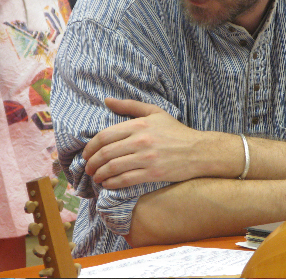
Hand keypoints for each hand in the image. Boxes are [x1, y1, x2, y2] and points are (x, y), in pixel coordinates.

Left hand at [83, 98, 206, 188]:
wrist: (198, 150)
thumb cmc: (176, 131)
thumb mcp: (155, 112)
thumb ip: (130, 106)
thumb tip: (107, 101)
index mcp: (139, 125)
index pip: (105, 136)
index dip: (90, 147)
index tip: (86, 154)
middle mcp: (140, 141)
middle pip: (106, 153)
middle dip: (92, 163)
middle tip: (88, 168)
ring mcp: (146, 158)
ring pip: (113, 167)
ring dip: (99, 174)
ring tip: (96, 177)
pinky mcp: (152, 173)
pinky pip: (125, 180)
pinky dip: (112, 183)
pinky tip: (108, 184)